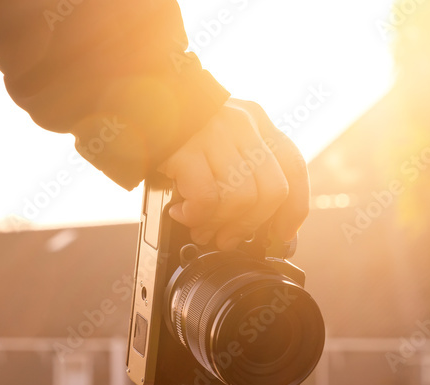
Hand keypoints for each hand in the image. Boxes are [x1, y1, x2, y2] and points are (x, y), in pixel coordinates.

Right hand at [158, 98, 309, 249]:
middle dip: (251, 225)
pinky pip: (207, 199)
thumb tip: (256, 220)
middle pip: (272, 190)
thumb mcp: (219, 136)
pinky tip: (182, 213)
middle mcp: (243, 124)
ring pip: (242, 199)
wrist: (135, 101)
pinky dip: (196, 216)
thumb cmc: (175, 127)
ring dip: (221, 225)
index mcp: (256, 120)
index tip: (283, 233)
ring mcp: (216, 134)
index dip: (295, 207)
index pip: (293, 167)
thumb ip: (241, 164)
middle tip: (230, 239)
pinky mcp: (187, 149)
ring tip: (202, 229)